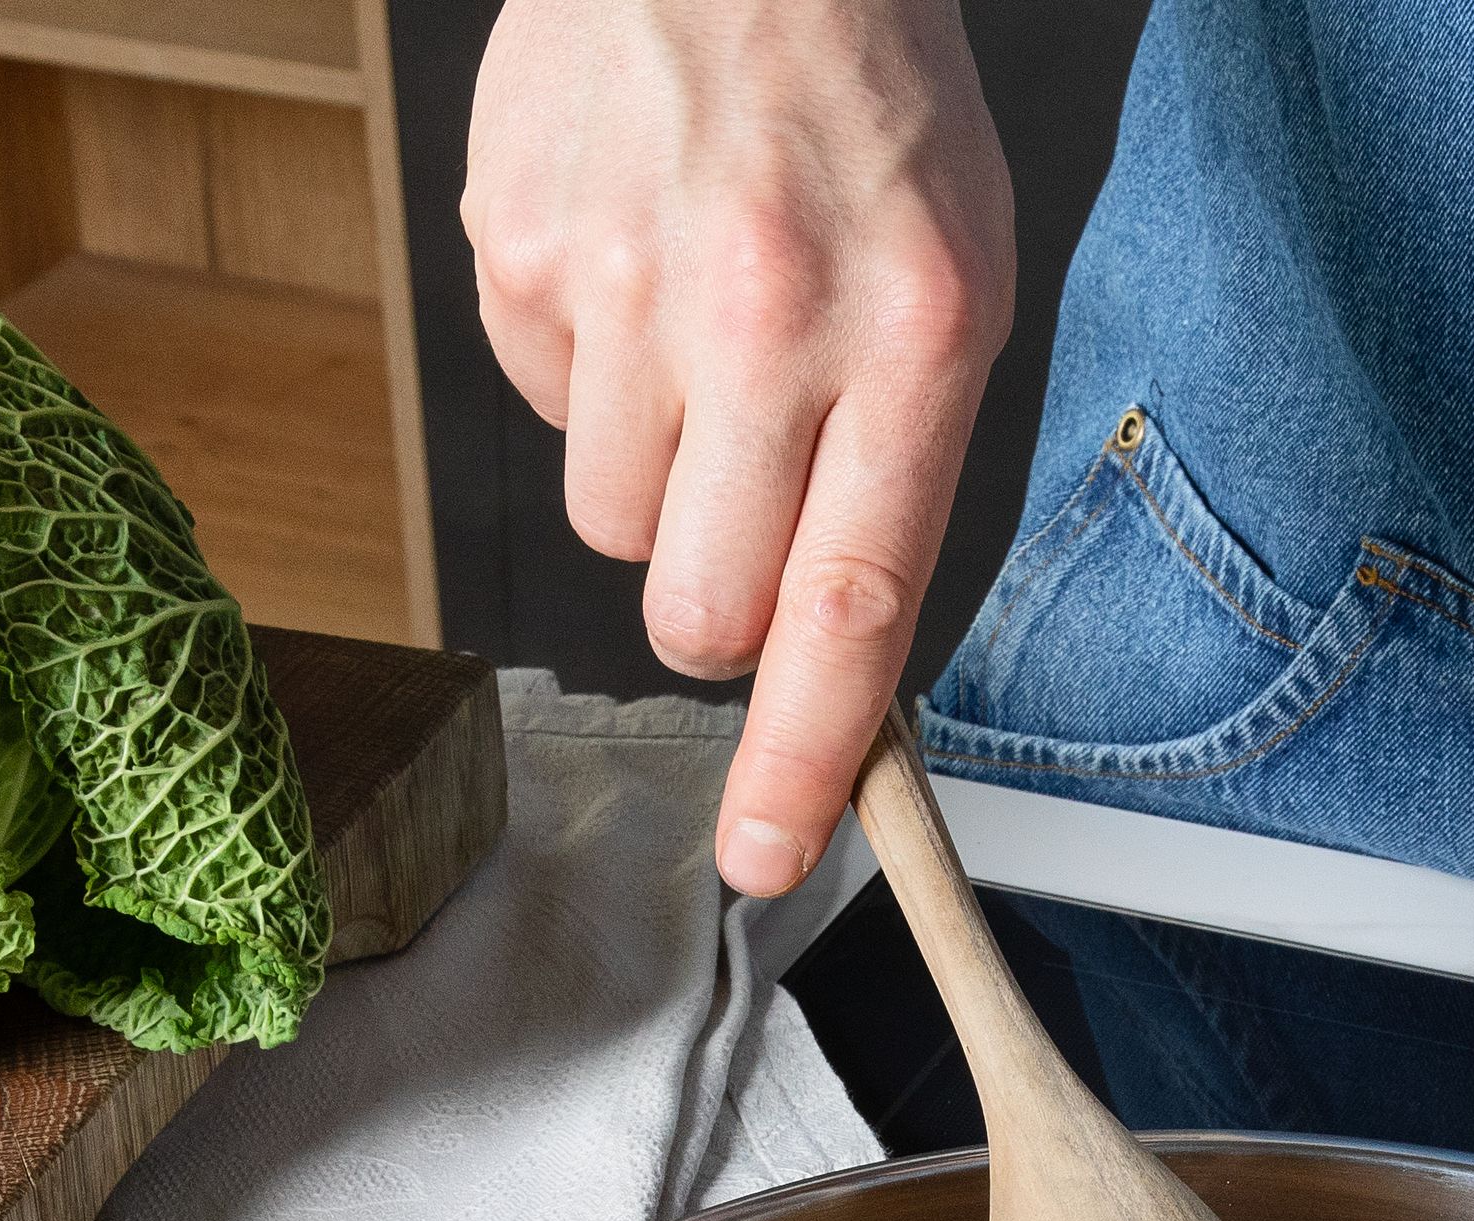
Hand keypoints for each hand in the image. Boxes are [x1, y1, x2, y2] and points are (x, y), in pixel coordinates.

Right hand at [465, 0, 1014, 894]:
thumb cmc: (864, 108)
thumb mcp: (957, 281)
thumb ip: (899, 479)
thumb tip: (827, 664)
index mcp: (913, 334)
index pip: (846, 608)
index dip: (799, 760)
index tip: (767, 859)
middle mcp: (765, 321)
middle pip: (697, 606)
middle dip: (718, 606)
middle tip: (748, 499)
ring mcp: (622, 287)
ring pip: (612, 527)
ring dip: (655, 479)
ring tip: (697, 339)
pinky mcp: (516, 254)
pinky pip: (545, 412)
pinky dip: (590, 377)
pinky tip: (634, 271)